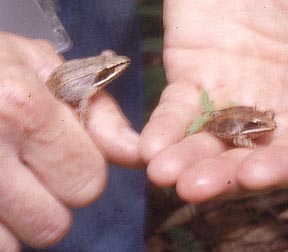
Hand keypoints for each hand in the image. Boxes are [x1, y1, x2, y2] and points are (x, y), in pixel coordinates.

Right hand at [0, 32, 140, 250]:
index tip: (65, 152)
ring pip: (17, 245)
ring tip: (8, 178)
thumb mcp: (49, 72)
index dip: (83, 169)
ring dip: (21, 219)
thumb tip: (136, 152)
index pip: (89, 180)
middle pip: (54, 224)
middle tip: (33, 168)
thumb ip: (98, 113)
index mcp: (26, 111)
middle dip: (53, 199)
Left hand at [140, 1, 287, 201]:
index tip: (253, 176)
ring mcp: (224, 97)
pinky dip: (165, 128)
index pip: (286, 151)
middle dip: (218, 173)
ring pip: (204, 137)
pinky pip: (176, 109)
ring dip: (185, 158)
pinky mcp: (188, 79)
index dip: (274, 168)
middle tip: (192, 188)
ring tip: (163, 174)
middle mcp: (262, 110)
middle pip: (239, 152)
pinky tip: (150, 148)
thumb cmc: (278, 8)